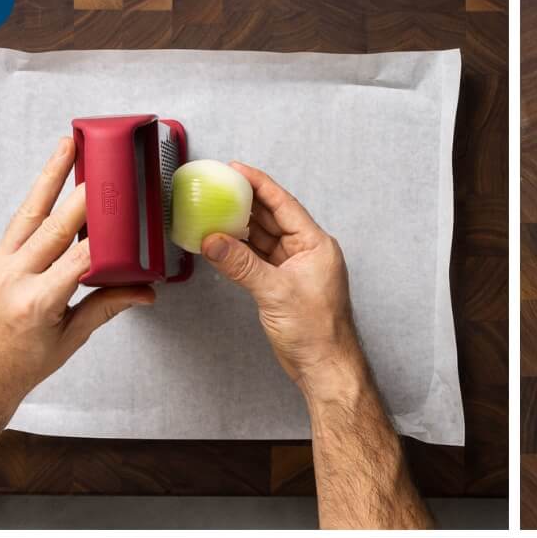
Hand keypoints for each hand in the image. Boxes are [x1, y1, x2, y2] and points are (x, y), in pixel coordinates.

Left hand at [0, 136, 154, 419]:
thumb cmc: (23, 364)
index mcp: (37, 302)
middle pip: (53, 226)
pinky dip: (36, 202)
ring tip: (66, 149)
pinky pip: (17, 225)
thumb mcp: (71, 338)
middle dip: (80, 194)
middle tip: (102, 167)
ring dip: (49, 178)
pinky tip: (50, 184)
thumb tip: (143, 292)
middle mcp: (13, 277)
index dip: (106, 239)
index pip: (79, 260)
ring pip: (28, 213)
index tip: (125, 219)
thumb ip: (106, 307)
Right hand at [199, 162, 363, 401]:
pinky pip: (258, 259)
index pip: (283, 204)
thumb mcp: (275, 292)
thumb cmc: (318, 333)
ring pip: (262, 239)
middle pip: (271, 218)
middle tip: (217, 189)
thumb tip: (213, 241)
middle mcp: (307, 253)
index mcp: (316, 245)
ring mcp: (294, 269)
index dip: (259, 184)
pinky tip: (220, 244)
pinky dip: (239, 252)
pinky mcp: (283, 286)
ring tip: (212, 213)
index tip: (235, 169)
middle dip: (244, 203)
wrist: (324, 368)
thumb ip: (241, 265)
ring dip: (239, 228)